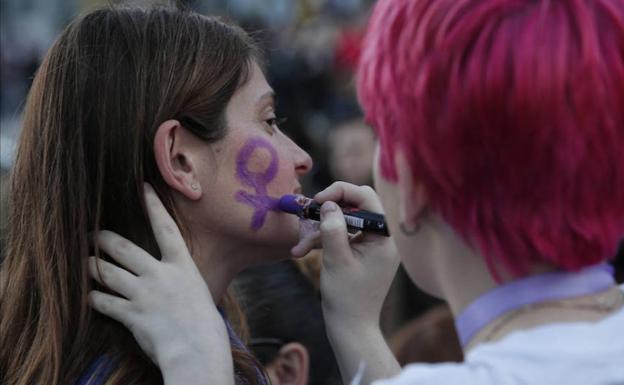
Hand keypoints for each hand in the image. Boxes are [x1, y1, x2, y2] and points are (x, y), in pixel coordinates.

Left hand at [88, 184, 232, 383]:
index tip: (142, 187)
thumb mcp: (200, 294)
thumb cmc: (206, 326)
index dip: (153, 206)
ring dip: (92, 267)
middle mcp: (160, 275)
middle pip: (124, 248)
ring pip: (108, 273)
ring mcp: (143, 294)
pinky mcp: (131, 315)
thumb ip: (184, 283)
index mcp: (181, 266)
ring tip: (82, 262)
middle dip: (104, 239)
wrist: (197, 349)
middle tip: (91, 233)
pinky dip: (94, 298)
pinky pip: (104, 302)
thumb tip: (178, 280)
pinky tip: (88, 296)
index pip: (165, 228)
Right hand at [305, 182, 399, 327]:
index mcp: (384, 237)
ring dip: (319, 230)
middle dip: (328, 210)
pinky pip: (341, 237)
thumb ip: (333, 229)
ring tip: (298, 247)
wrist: (350, 329)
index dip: (341, 192)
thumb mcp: (337, 260)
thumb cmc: (347, 298)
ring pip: (343, 222)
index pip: (367, 198)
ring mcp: (370, 246)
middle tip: (308, 212)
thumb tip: (329, 204)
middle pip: (355, 206)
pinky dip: (322, 241)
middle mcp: (381, 238)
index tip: (318, 200)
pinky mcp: (360, 253)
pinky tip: (301, 252)